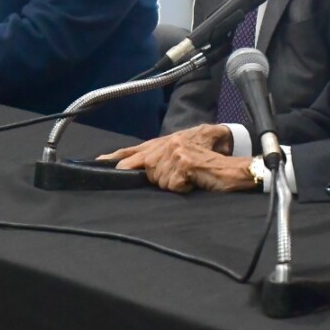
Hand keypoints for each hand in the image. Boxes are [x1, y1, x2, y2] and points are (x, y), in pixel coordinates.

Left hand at [99, 125, 249, 192]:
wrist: (232, 167)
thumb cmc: (210, 163)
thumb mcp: (183, 155)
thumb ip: (161, 158)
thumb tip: (136, 168)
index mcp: (166, 141)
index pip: (134, 148)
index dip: (115, 157)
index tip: (98, 163)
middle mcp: (168, 143)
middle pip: (141, 163)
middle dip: (143, 174)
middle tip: (162, 176)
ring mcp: (175, 153)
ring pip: (157, 179)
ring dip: (172, 184)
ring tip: (188, 179)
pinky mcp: (183, 164)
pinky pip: (172, 185)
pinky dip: (182, 188)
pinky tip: (193, 182)